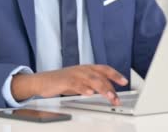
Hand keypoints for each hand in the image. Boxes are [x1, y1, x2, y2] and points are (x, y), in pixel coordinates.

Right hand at [11, 64, 127, 104]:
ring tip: (110, 96)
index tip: (125, 81)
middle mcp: (83, 69)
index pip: (105, 69)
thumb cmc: (62, 81)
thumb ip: (93, 85)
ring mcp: (75, 74)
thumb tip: (107, 91)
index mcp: (87, 69)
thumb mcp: (81, 82)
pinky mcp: (65, 80)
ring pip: (92, 79)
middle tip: (117, 97)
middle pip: (101, 76)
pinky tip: (89, 93)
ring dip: (102, 89)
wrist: (42, 81)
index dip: (115, 74)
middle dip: (111, 87)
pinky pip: (76, 84)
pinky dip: (84, 88)